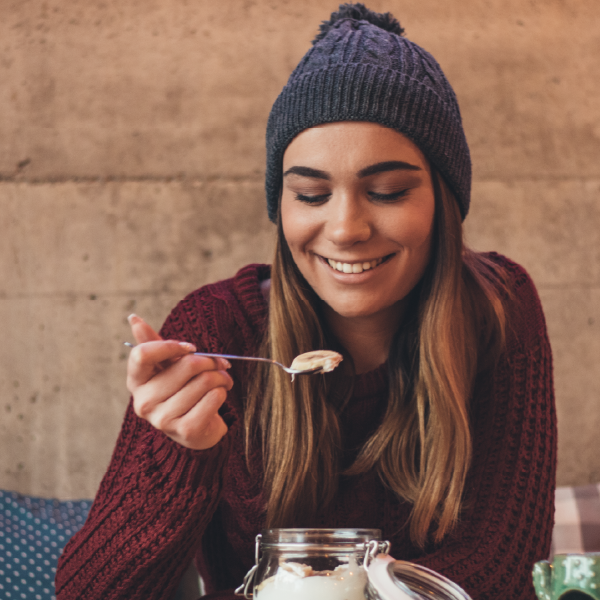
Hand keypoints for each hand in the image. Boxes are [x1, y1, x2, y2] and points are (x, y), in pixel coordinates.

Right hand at [126, 314, 232, 449]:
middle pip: (187, 365)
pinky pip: (214, 397)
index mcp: (136, 381)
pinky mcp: (186, 431)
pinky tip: (219, 396)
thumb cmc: (181, 390)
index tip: (190, 348)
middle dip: (210, 362)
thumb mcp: (166, 365)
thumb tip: (134, 318)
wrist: (196, 428)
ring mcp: (163, 419)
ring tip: (221, 381)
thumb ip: (152, 342)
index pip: (142, 354)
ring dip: (221, 377)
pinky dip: (223, 392)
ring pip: (205, 381)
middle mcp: (144, 402)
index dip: (171, 346)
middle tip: (220, 365)